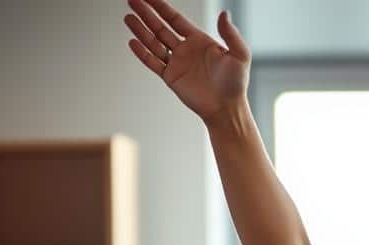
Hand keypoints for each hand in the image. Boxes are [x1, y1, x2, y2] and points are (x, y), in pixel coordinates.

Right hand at [124, 0, 249, 123]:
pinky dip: (142, 53)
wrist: (227, 109)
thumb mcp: (240, 55)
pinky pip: (153, 62)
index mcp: (199, 40)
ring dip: (141, 30)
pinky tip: (133, 42)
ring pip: (154, 43)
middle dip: (146, 14)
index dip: (161, 7)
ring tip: (128, 17)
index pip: (175, 19)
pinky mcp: (171, 78)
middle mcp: (185, 49)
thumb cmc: (236, 83)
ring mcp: (176, 63)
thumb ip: (231, 34)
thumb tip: (224, 13)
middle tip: (132, 0)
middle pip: (161, 27)